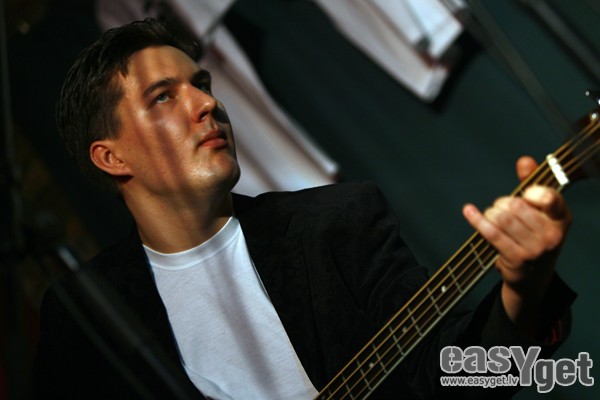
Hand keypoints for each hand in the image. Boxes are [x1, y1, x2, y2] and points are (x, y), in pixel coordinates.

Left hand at [462, 156, 570, 335]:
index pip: (549, 197)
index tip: (525, 194)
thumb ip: (532, 183)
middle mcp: (552, 235)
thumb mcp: (538, 212)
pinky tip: (468, 211)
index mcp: (561, 219)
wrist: (532, 277)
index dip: (532, 192)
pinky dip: (477, 219)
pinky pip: (491, 233)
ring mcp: (535, 249)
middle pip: (517, 206)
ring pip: (502, 218)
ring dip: (491, 213)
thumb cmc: (533, 236)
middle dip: (503, 203)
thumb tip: (524, 160)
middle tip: (501, 209)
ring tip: (492, 216)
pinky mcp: (516, 259)